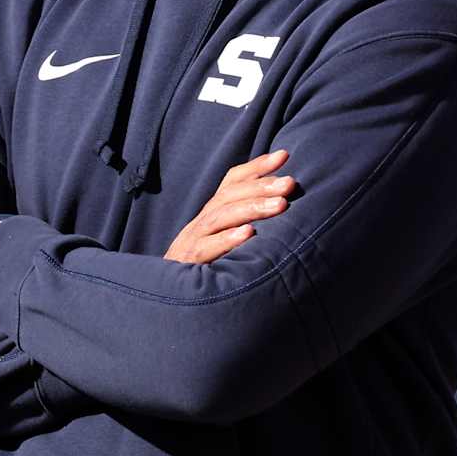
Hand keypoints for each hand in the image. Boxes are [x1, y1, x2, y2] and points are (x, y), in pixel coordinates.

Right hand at [165, 149, 294, 263]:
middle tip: (290, 183)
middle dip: (261, 186)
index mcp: (212, 214)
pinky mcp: (188, 263)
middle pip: (229, 195)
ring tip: (280, 205)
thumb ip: (246, 224)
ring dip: (252, 208)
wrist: (167, 300)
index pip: (232, 182)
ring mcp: (193, 241)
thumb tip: (283, 206)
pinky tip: (248, 234)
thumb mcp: (224, 242)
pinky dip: (227, 239)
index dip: (256, 167)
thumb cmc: (205, 268)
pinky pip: (206, 249)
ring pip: (221, 217)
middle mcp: (202, 222)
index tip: (284, 155)